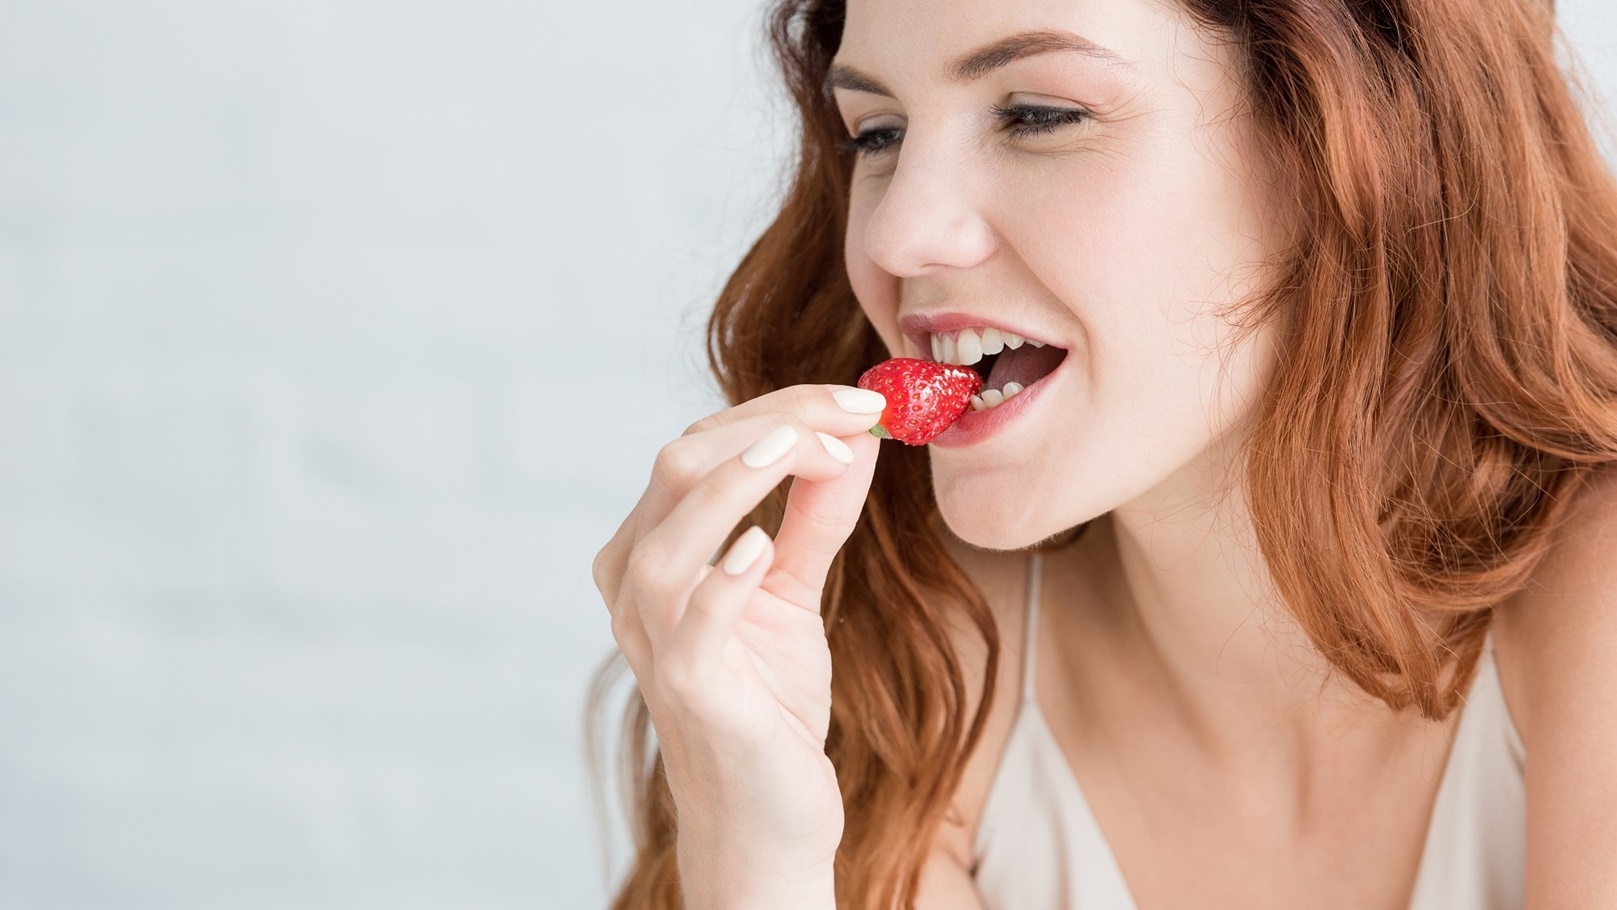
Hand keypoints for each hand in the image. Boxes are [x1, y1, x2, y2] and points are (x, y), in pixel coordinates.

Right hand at [592, 383, 886, 907]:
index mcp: (655, 547)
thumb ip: (816, 515)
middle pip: (679, 468)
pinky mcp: (688, 690)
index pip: (703, 445)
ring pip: (668, 537)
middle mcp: (636, 585)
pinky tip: (763, 545)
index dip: (785, 409)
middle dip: (774, 425)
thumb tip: (857, 437)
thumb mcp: (795, 591)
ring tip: (808, 450)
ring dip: (740, 481)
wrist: (766, 816)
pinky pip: (690, 625)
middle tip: (860, 417)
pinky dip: (723, 577)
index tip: (867, 403)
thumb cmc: (767, 700)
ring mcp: (653, 639)